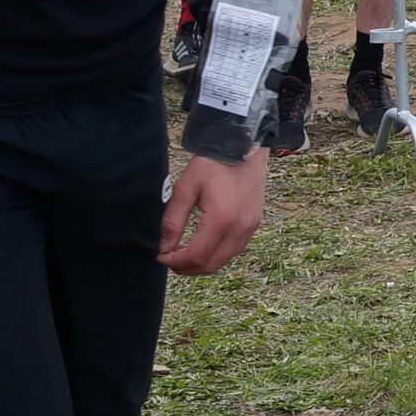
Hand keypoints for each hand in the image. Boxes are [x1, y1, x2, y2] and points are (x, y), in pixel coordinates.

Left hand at [158, 149, 269, 275]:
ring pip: (225, 260)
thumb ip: (173, 221)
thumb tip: (164, 247)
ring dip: (203, 264)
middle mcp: (240, 228)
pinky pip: (235, 249)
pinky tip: (204, 246)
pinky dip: (217, 255)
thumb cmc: (212, 164)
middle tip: (170, 260)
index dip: (175, 262)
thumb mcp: (185, 188)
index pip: (196, 256)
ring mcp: (251, 227)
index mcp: (221, 220)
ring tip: (185, 255)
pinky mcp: (255, 223)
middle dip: (188, 268)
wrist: (244, 147)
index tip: (161, 257)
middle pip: (212, 265)